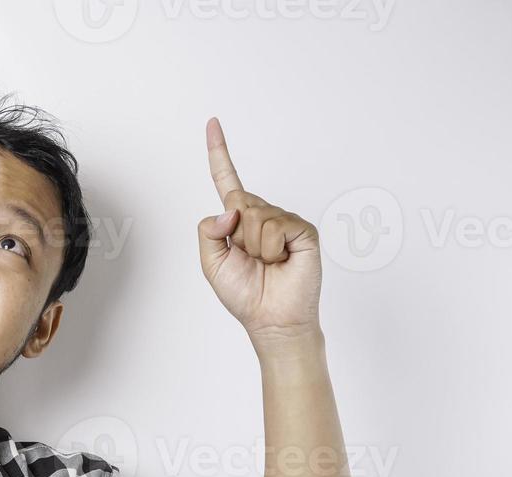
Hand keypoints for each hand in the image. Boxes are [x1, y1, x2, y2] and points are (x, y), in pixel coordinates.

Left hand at [196, 117, 322, 352]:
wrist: (271, 319)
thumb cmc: (244, 294)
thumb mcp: (211, 263)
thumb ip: (208, 232)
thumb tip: (230, 208)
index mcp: (238, 221)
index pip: (227, 180)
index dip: (219, 152)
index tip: (212, 122)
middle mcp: (262, 215)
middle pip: (237, 200)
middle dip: (235, 234)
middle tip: (250, 259)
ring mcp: (284, 220)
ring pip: (255, 215)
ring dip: (254, 246)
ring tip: (267, 263)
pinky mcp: (303, 229)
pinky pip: (275, 227)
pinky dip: (271, 249)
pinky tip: (281, 260)